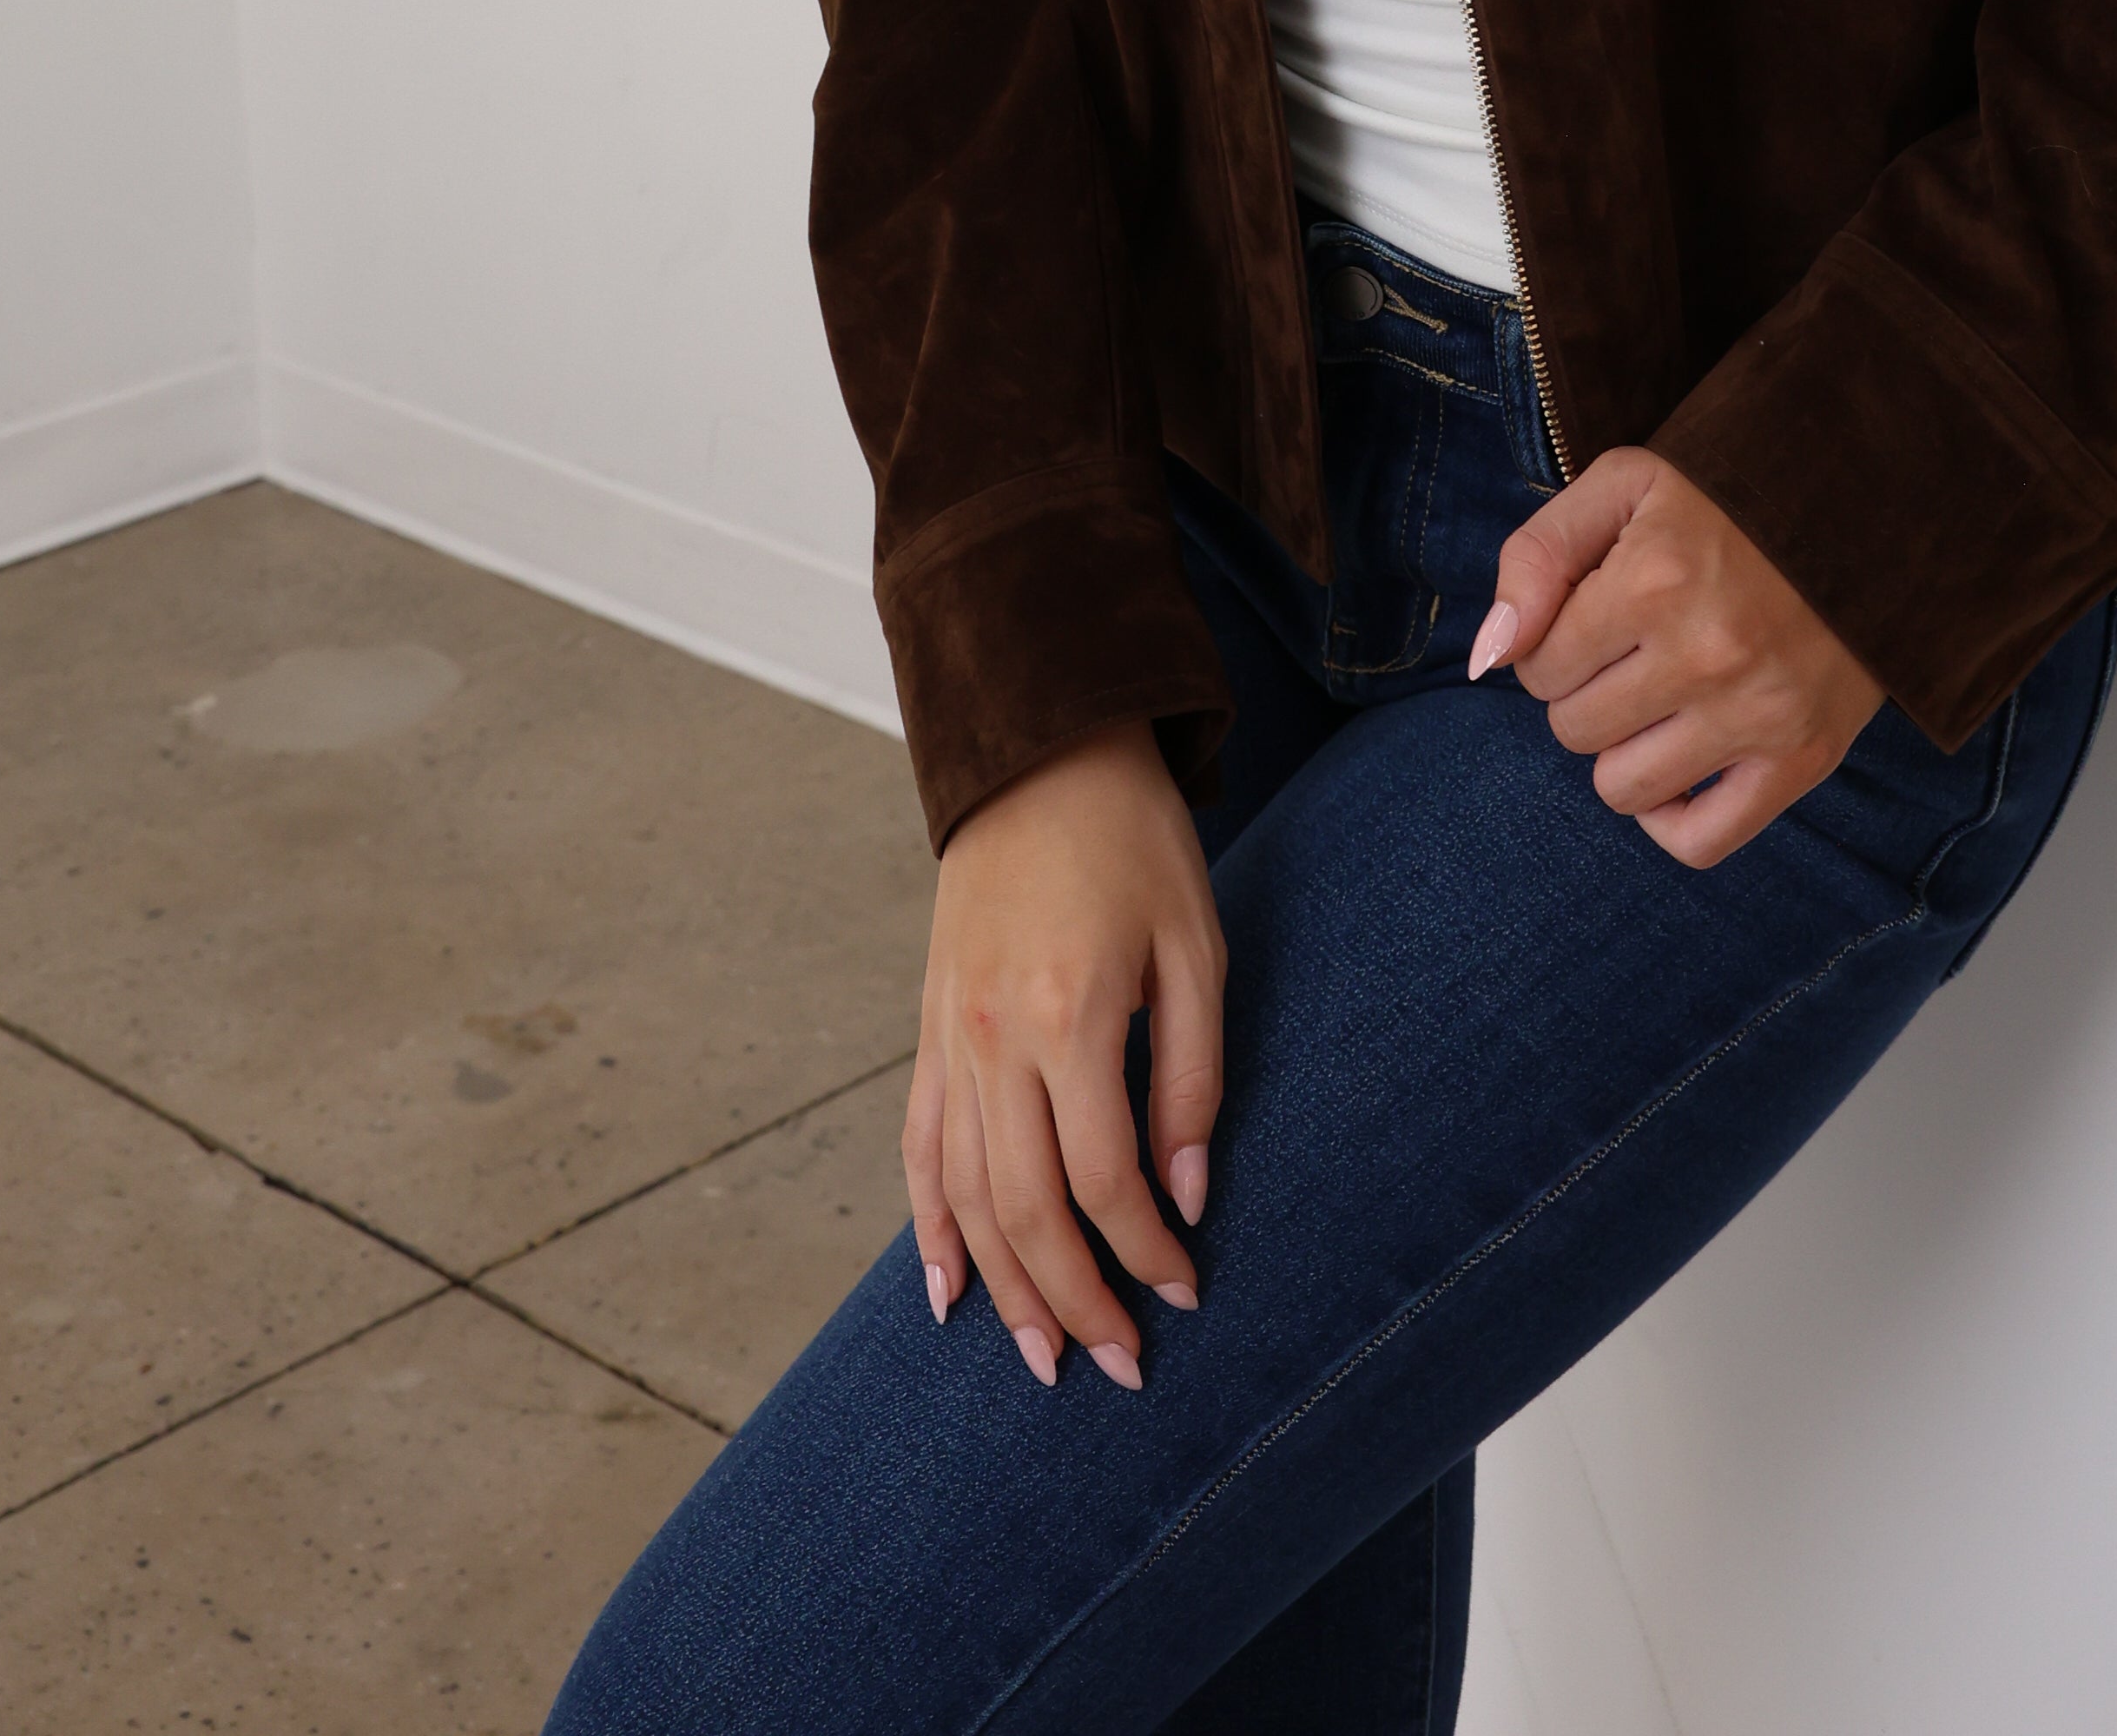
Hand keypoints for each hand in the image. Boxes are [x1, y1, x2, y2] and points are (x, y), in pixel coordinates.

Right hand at [903, 719, 1223, 1384]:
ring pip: (969, 1200)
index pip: (1104, 1181)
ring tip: (1046, 1361)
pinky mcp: (928, 1031)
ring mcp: (949, 1040)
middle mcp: (994, 1043)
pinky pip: (922, 1151)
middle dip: (1077, 1303)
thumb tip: (1185, 1196)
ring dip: (1008, 1291)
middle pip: (1028, 1213)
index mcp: (1069, 1018)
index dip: (1146, 1252)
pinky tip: (951, 1294)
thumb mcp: (1195, 947)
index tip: (1187, 1292)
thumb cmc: (1136, 843)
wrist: (1039, 751)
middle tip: (1124, 1366)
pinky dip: (932, 1229)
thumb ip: (1191, 1077)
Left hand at [1470, 452, 1884, 867]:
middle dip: (1588, 690)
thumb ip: (1537, 556)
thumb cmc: (1729, 496)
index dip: (1554, 641)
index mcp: (1654, 579)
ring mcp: (1758, 714)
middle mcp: (1706, 654)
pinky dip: (1673, 819)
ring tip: (1664, 695)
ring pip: (1623, 788)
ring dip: (1626, 748)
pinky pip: (1700, 842)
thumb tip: (1488, 656)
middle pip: (1574, 729)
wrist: (1871, 506)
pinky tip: (1679, 766)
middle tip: (1636, 648)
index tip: (1598, 612)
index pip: (1536, 666)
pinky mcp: (1804, 758)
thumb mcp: (1623, 484)